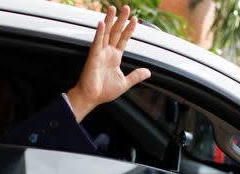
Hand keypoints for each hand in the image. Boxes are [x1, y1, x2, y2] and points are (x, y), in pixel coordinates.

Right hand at [67, 5, 150, 122]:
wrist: (91, 98)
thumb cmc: (103, 92)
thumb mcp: (125, 83)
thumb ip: (136, 76)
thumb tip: (148, 73)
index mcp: (115, 58)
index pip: (124, 39)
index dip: (130, 29)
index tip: (135, 19)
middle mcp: (107, 53)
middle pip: (116, 32)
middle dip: (121, 20)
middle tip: (126, 7)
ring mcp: (100, 53)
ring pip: (106, 33)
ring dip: (110, 20)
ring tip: (113, 8)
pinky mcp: (93, 57)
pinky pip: (97, 42)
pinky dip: (100, 33)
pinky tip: (102, 23)